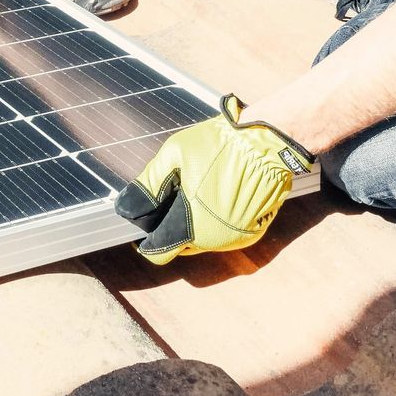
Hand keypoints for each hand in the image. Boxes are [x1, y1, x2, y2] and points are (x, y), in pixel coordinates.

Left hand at [114, 95, 314, 264]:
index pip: (159, 253)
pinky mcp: (252, 231)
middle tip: (175, 195)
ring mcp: (235, 238)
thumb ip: (149, 184)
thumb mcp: (174, 155)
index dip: (148, 241)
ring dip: (194, 223)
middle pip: (181, 244)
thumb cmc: (219, 144)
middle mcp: (213, 240)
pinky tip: (217, 194)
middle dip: (172, 225)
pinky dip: (216, 220)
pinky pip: (224, 233)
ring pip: (203, 239)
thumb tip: (128, 206)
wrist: (267, 142)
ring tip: (198, 190)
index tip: (145, 226)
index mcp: (190, 225)